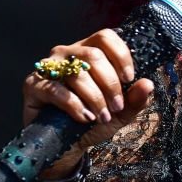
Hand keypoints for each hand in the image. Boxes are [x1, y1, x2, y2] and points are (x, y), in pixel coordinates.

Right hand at [22, 29, 153, 158]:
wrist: (67, 144)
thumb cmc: (94, 120)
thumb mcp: (121, 112)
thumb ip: (135, 98)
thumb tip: (148, 84)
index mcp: (89, 51)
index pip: (105, 37)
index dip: (120, 55)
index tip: (129, 79)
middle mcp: (68, 53)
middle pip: (94, 55)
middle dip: (110, 84)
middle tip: (116, 106)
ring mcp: (49, 67)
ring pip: (77, 73)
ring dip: (95, 98)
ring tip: (102, 116)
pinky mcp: (33, 85)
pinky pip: (57, 90)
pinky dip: (75, 106)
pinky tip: (84, 118)